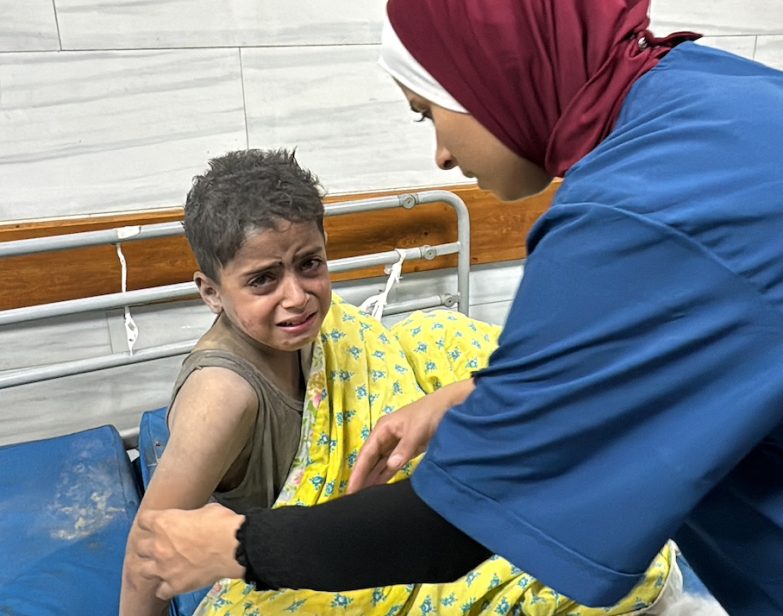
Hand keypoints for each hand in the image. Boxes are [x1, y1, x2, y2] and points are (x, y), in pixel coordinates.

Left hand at [133, 503, 245, 598]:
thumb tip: (195, 519)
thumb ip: (192, 516)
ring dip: (151, 567)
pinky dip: (166, 587)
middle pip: (139, 546)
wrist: (233, 547)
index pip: (144, 520)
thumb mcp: (206, 510)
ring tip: (161, 566)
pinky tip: (173, 583)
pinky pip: (161, 591)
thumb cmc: (222, 524)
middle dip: (148, 545)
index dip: (151, 521)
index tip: (156, 523)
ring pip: (143, 570)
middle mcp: (158, 545)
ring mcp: (164, 567)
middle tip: (159, 546)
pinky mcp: (174, 585)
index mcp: (164, 522)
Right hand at [347, 378, 474, 492]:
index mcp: (383, 429)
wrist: (450, 406)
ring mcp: (395, 444)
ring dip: (372, 479)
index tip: (350, 489)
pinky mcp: (406, 450)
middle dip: (362, 478)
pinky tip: (378, 487)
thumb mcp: (416, 430)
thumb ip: (404, 449)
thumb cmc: (430, 413)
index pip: (366, 454)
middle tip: (353, 499)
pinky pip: (390, 465)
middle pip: (370, 460)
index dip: (358, 472)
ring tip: (362, 498)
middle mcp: (385, 437)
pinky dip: (384, 476)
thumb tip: (391, 465)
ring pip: (379, 464)